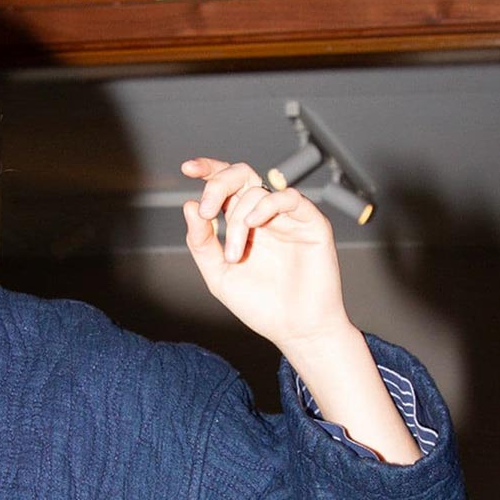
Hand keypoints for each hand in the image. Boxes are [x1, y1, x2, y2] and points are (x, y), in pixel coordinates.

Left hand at [180, 158, 348, 355]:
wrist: (296, 331)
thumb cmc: (263, 307)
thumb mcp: (220, 276)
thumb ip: (202, 243)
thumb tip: (189, 207)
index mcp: (244, 224)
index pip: (226, 186)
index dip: (208, 170)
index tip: (187, 168)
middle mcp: (265, 216)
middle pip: (241, 175)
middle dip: (218, 185)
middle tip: (207, 211)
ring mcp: (288, 217)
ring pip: (258, 190)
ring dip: (238, 220)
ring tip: (235, 256)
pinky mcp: (311, 222)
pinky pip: (289, 197)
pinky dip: (267, 205)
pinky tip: (255, 225)